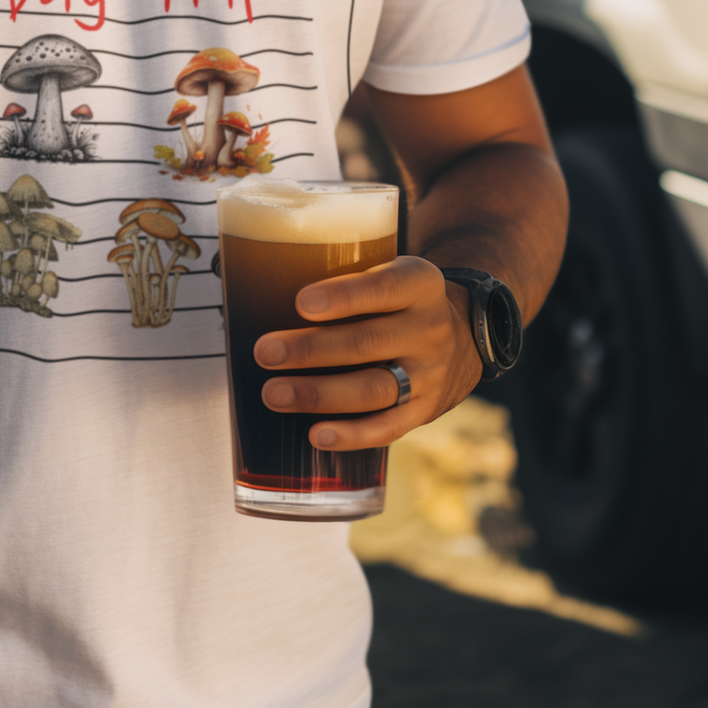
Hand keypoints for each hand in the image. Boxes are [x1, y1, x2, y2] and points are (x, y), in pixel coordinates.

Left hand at [254, 254, 482, 449]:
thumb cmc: (399, 300)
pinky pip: (388, 428)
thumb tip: (242, 275)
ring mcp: (429, 375)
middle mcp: (429, 329)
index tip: (301, 302)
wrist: (465, 337)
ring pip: (374, 388)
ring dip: (320, 394)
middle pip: (368, 343)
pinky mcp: (425, 411)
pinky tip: (316, 434)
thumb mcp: (389, 272)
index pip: (383, 288)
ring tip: (274, 394)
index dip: (344, 296)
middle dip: (311, 349)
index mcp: (419, 284)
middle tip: (265, 352)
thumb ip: (342, 277)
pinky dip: (352, 434)